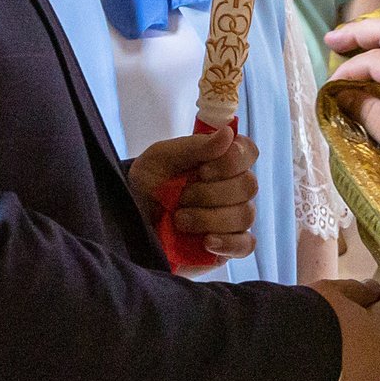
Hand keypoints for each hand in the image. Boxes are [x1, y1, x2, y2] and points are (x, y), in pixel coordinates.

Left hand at [132, 124, 260, 260]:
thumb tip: (228, 133)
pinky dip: (229, 242)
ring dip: (210, 217)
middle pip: (249, 185)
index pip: (248, 152)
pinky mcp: (228, 247)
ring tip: (179, 220)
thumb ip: (194, 146)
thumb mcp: (161, 158)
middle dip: (211, 193)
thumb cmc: (146, 184)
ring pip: (245, 215)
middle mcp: (232, 188)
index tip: (203, 170)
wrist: (130, 219)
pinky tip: (207, 242)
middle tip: (181, 197)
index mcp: (220, 161)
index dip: (232, 161)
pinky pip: (246, 245)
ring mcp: (233, 218)